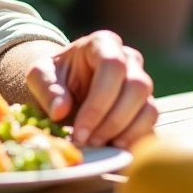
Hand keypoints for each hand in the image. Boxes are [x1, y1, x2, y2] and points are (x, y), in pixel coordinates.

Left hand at [25, 30, 157, 148]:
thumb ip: (47, 88)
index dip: (99, 102)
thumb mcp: (40, 77)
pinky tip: (112, 149)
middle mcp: (129, 59)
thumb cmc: (54, 78)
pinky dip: (134, 141)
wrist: (65, 88)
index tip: (80, 130)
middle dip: (112, 121)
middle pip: (137, 87)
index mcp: (103, 44)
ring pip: (149, 108)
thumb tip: (60, 110)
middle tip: (89, 142)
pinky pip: (151, 125)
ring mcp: (142, 83)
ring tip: (99, 147)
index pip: (113, 66)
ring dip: (125, 133)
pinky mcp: (147, 107)